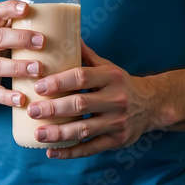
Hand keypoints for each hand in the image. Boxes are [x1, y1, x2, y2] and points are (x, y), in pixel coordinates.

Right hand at [0, 0, 44, 106]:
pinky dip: (8, 96)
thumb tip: (64, 27)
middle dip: (21, 38)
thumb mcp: (6, 40)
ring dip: (19, 67)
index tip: (27, 8)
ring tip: (38, 69)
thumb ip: (24, 30)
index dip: (10, 8)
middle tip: (43, 42)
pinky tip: (22, 99)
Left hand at [27, 41, 155, 158]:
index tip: (38, 86)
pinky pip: (91, 148)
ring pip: (84, 129)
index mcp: (111, 77)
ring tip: (38, 134)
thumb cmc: (121, 83)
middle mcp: (116, 99)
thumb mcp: (108, 66)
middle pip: (80, 104)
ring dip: (59, 133)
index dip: (59, 82)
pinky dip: (71, 152)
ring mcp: (117, 122)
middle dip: (53, 109)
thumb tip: (62, 32)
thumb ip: (85, 55)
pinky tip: (52, 152)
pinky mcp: (117, 140)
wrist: (152, 104)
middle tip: (32, 110)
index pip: (82, 77)